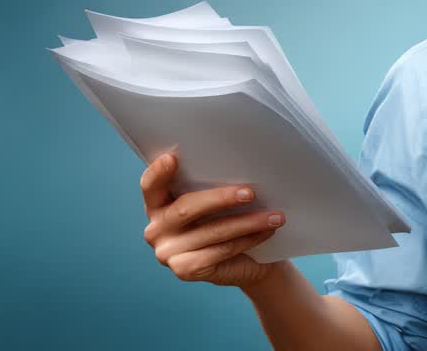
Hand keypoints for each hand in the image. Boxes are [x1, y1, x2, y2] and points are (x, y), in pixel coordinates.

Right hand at [139, 152, 285, 288]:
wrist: (247, 261)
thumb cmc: (230, 220)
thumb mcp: (219, 201)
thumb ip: (213, 185)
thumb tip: (240, 164)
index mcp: (158, 204)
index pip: (150, 186)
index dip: (158, 172)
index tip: (173, 157)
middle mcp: (156, 229)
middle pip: (186, 208)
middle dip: (221, 198)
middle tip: (250, 193)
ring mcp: (167, 252)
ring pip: (212, 231)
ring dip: (248, 222)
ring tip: (276, 216)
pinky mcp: (184, 270)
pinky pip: (220, 251)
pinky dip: (248, 240)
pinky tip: (267, 232)